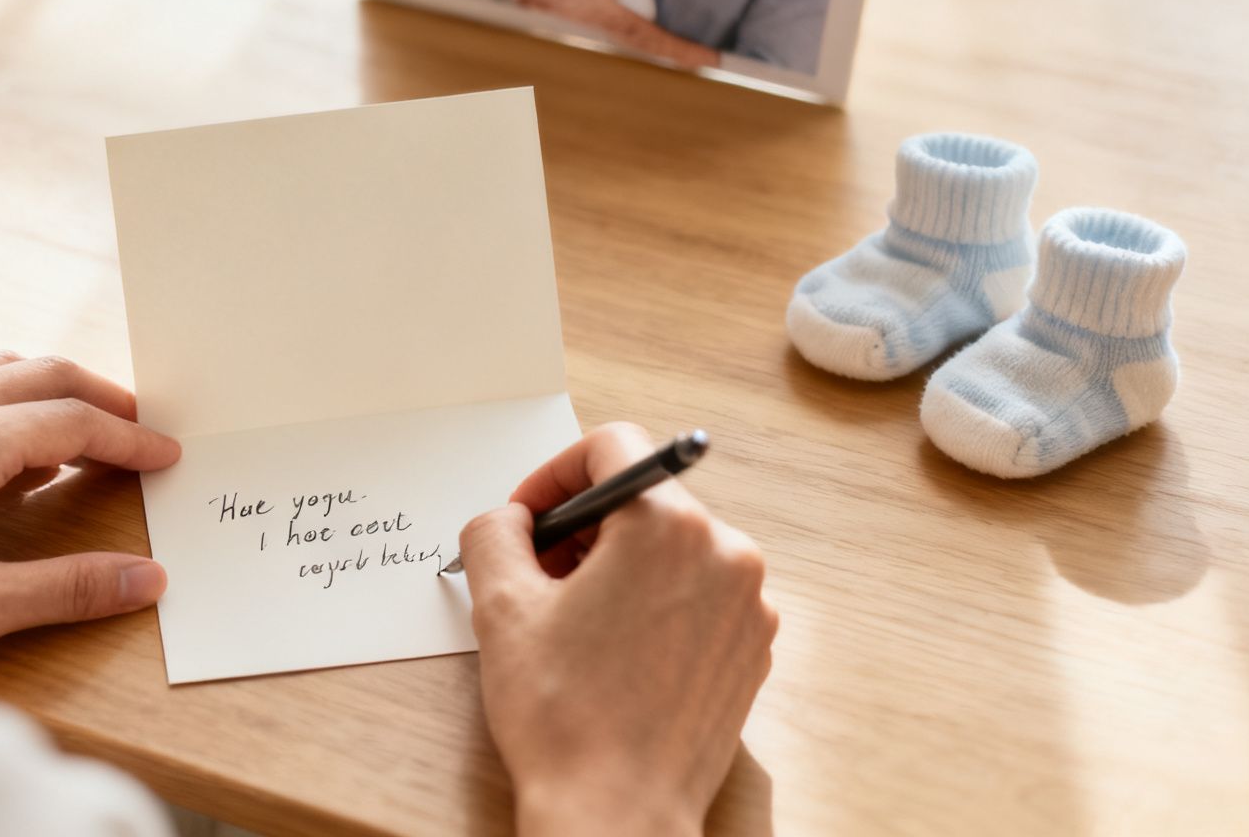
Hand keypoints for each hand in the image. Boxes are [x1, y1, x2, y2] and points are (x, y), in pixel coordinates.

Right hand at [462, 424, 777, 836]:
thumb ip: (495, 532)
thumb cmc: (564, 717)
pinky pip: (699, 594)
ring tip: (573, 622)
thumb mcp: (500, 607)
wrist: (617, 815)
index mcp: (670, 527)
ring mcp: (750, 605)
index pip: (612, 448)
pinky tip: (614, 651)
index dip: (554, 475)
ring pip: (672, 549)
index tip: (528, 519)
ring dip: (617, 567)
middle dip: (583, 528)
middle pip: (644, 500)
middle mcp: (727, 553)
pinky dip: (654, 604)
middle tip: (537, 575)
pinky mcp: (753, 649)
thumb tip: (509, 518)